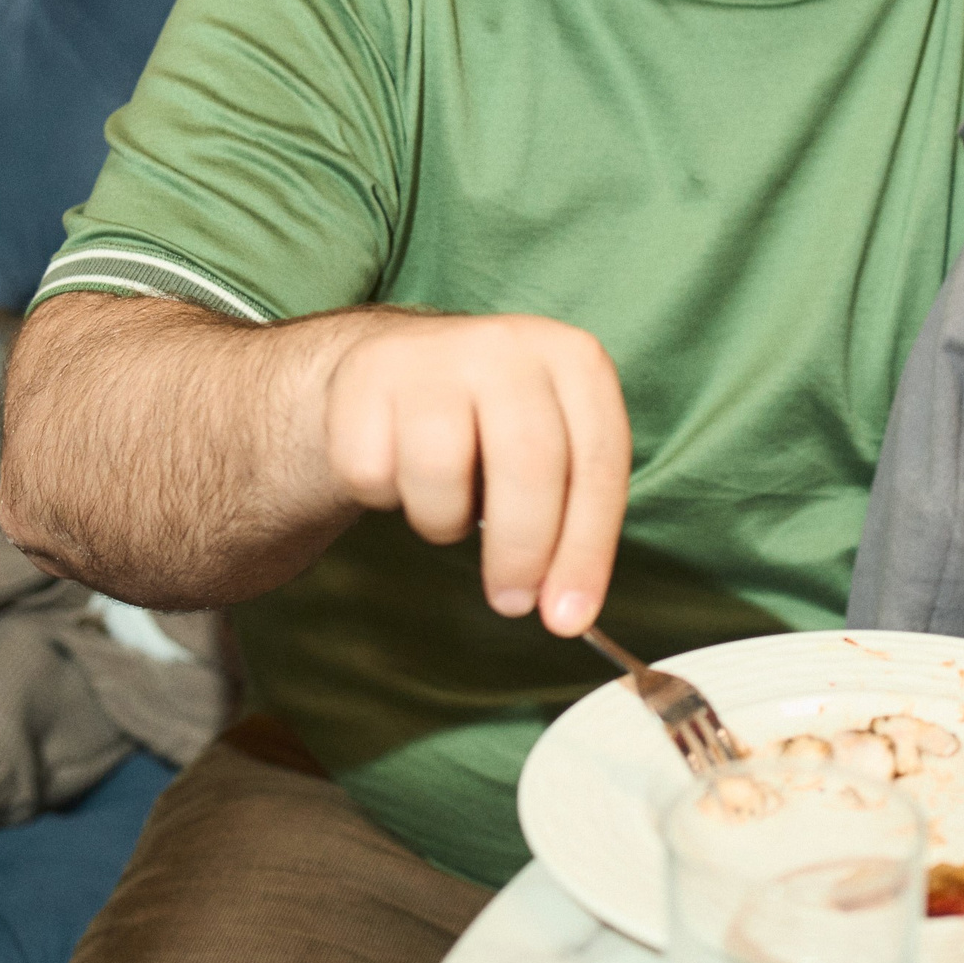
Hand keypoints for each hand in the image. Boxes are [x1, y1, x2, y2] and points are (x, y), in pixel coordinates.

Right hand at [321, 312, 630, 635]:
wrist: (404, 367)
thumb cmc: (493, 428)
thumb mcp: (554, 451)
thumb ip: (572, 525)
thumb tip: (567, 612)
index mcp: (575, 360)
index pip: (595, 464)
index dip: (586, 549)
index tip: (568, 617)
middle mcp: (509, 345)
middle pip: (527, 465)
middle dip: (522, 552)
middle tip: (511, 600)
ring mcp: (434, 354)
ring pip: (440, 472)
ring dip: (442, 520)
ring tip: (445, 505)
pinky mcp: (367, 373)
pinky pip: (372, 471)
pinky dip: (382, 495)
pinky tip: (398, 468)